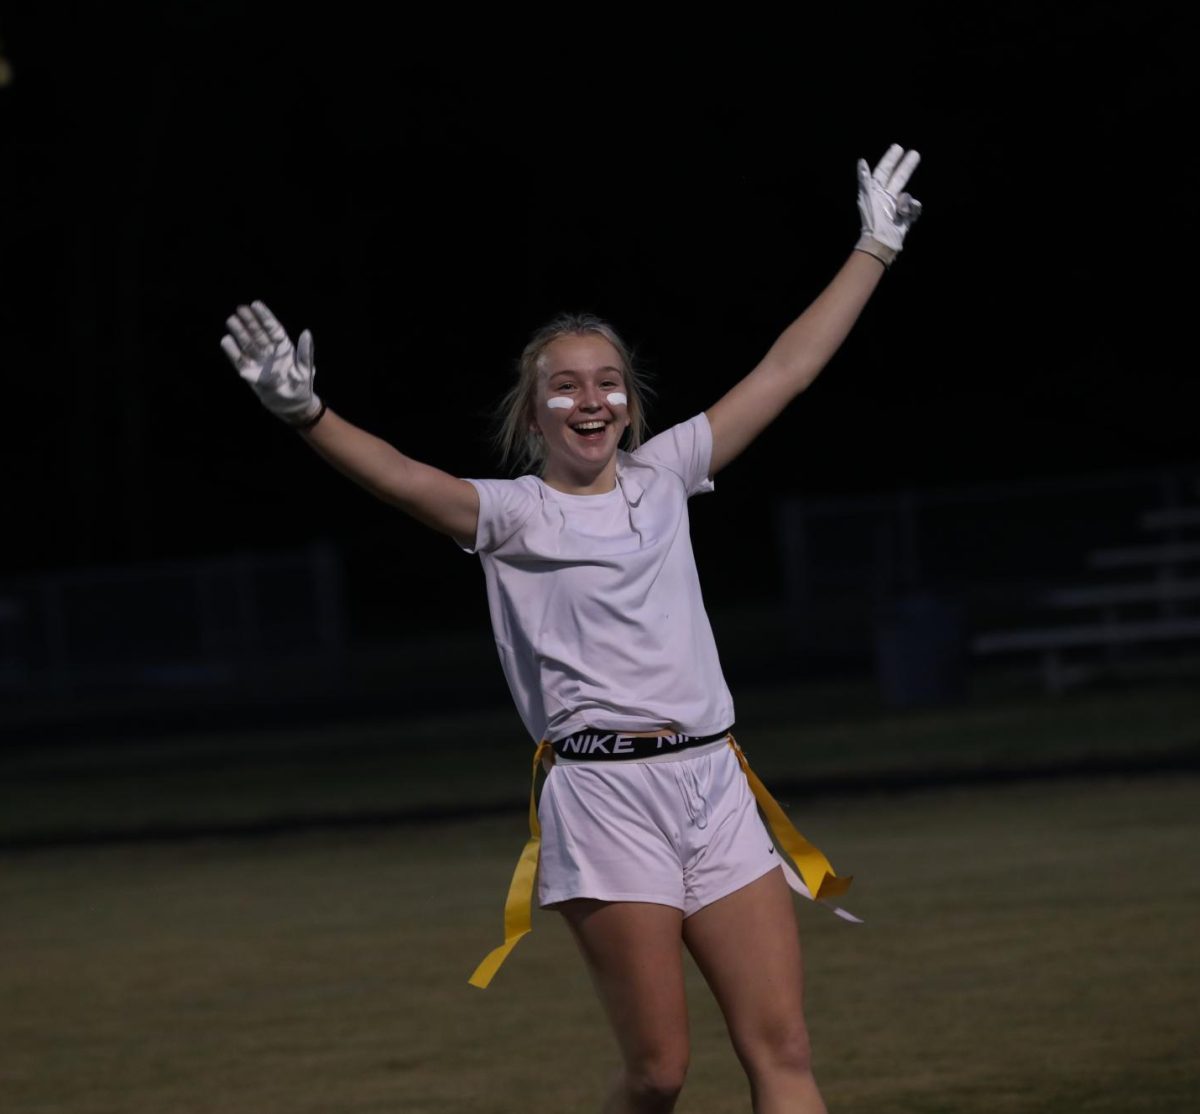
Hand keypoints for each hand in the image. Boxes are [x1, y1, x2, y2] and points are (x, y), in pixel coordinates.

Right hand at [221, 301, 323, 427]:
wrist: (292, 405)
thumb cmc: (301, 386)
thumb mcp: (305, 368)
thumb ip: (305, 351)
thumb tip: (306, 332)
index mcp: (284, 347)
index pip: (272, 328)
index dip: (264, 316)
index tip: (256, 304)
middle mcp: (269, 351)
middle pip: (258, 333)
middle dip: (249, 321)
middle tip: (240, 308)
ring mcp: (259, 361)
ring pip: (247, 343)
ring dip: (239, 331)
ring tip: (231, 320)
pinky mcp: (249, 373)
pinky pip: (239, 360)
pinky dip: (232, 351)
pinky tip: (226, 340)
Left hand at [855, 144, 921, 265]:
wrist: (881, 241)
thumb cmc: (873, 219)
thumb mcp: (868, 196)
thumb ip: (865, 179)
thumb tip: (861, 161)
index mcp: (876, 191)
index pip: (884, 171)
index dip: (890, 159)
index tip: (898, 147)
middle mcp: (886, 197)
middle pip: (898, 177)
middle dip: (906, 166)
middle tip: (915, 153)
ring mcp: (896, 207)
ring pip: (907, 195)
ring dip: (906, 202)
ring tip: (899, 212)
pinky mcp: (905, 217)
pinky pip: (914, 207)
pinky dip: (912, 210)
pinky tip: (905, 217)